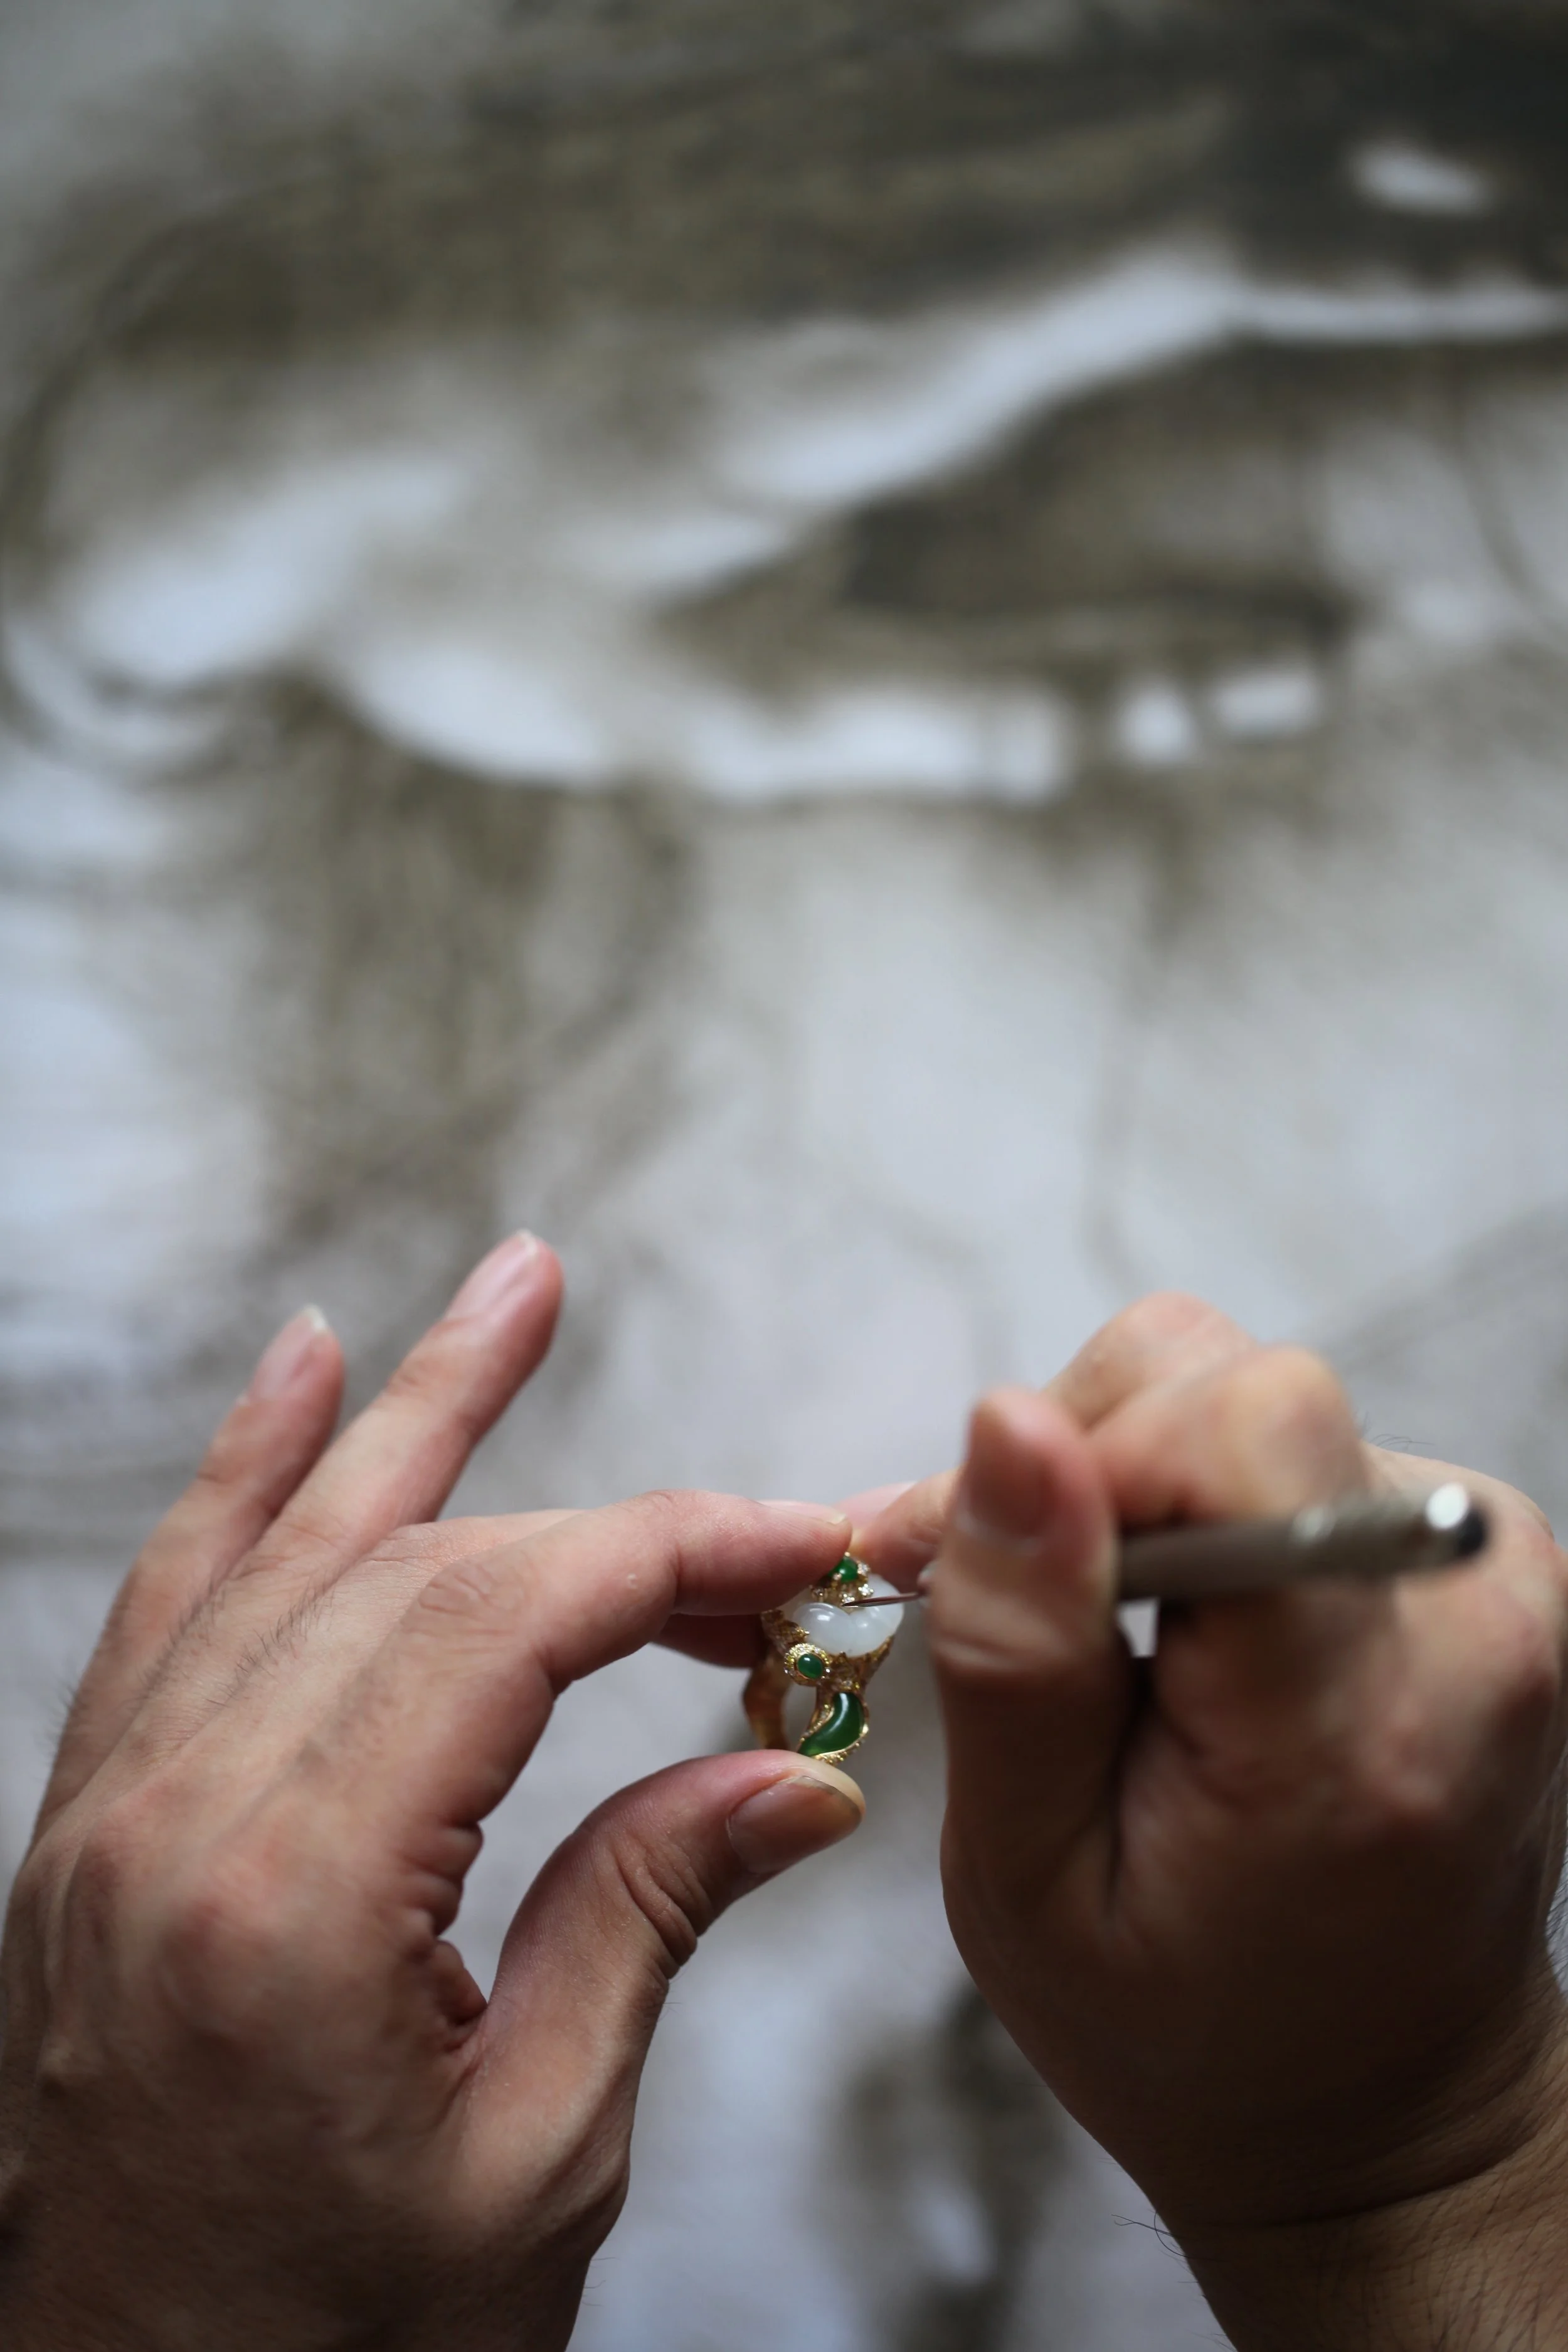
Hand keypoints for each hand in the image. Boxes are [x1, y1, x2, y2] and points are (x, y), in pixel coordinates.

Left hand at [0, 1234, 861, 2351]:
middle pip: (416, 1574)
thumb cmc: (337, 2349)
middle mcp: (173, 1826)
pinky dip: (242, 1477)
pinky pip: (170, 1604)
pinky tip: (304, 1372)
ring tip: (514, 1289)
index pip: (506, 1631)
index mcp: (292, 1909)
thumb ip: (650, 1918)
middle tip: (755, 1520)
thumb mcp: (537, 2161)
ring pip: (284, 1546)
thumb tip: (794, 1773)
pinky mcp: (93, 1828)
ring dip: (414, 1410)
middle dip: (610, 1526)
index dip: (675, 1553)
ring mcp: (110, 1817)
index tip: (805, 1545)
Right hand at [859, 1293, 1567, 2350]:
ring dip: (1141, 1483)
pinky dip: (1207, 1503)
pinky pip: (1303, 1444)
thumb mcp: (1031, 1882)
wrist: (1384, 2107)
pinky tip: (1176, 1620)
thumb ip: (1018, 1648)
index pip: (1248, 1427)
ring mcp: (1501, 1581)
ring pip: (1257, 1397)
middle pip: (1243, 1385)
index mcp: (1356, 1724)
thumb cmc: (1187, 2028)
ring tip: (1099, 1627)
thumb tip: (1007, 1420)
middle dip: (1093, 1460)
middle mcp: (1469, 1623)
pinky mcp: (1483, 1558)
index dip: (1091, 1457)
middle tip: (1021, 1600)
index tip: (1001, 1567)